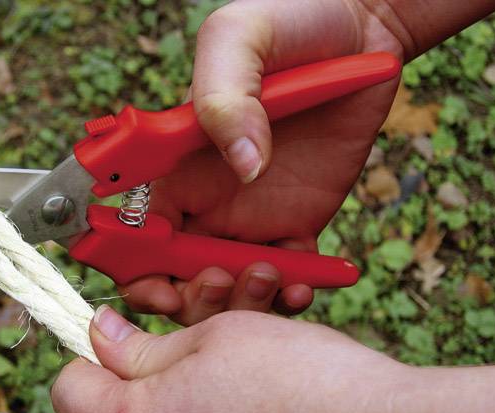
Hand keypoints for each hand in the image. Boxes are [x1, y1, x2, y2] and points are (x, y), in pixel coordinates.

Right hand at [120, 0, 405, 323]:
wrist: (367, 31)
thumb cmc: (292, 20)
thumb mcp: (241, 36)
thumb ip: (224, 94)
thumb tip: (242, 166)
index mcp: (171, 161)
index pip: (127, 226)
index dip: (129, 266)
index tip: (154, 284)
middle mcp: (202, 197)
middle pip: (170, 272)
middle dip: (184, 296)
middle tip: (214, 284)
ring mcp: (248, 215)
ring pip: (225, 287)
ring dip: (238, 302)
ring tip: (270, 278)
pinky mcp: (296, 223)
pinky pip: (285, 279)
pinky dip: (289, 298)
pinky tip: (304, 287)